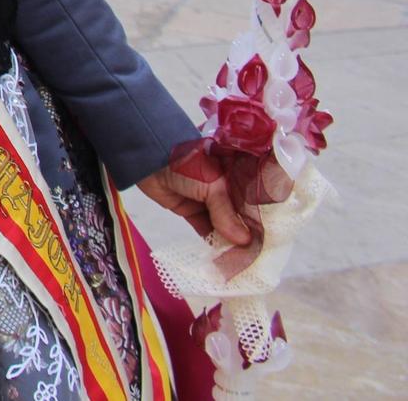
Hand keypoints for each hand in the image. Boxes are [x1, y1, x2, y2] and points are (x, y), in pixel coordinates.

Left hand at [137, 161, 258, 270]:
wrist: (148, 160)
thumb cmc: (185, 164)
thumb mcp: (213, 186)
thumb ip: (226, 213)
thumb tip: (244, 241)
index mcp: (235, 177)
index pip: (254, 202)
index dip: (262, 221)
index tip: (273, 241)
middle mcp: (225, 190)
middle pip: (240, 216)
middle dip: (248, 235)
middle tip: (259, 257)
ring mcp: (208, 201)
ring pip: (224, 225)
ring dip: (231, 242)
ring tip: (243, 261)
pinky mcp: (192, 211)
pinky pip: (206, 229)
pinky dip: (213, 242)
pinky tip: (222, 257)